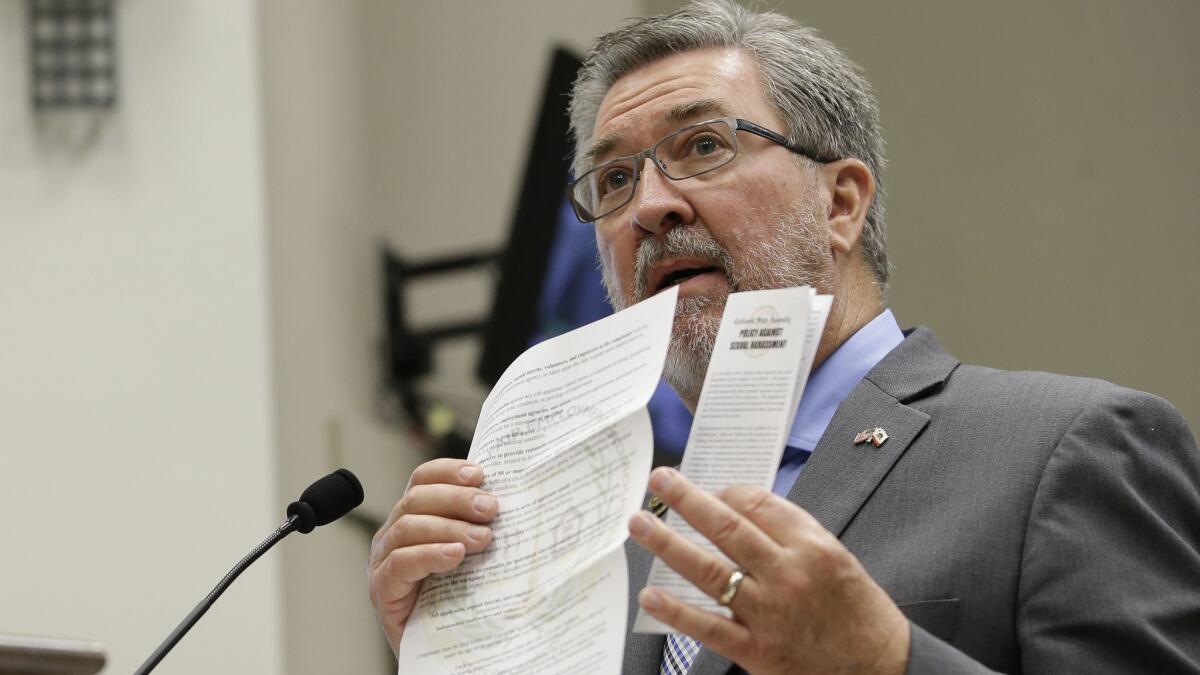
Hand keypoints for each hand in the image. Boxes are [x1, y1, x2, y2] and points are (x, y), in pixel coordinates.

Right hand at [367, 458, 497, 655]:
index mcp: (413, 517)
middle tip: (492, 509)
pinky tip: (455, 556)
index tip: (481, 475)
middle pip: (417, 498)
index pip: (423, 479)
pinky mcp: (381, 589)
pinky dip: (430, 554)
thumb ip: (477, 526)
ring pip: (408, 527)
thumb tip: (511, 499)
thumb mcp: (470, 554)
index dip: (449, 471)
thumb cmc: (458, 598)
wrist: (443, 651)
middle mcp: (393, 533)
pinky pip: (400, 563)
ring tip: (483, 538)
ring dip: (450, 527)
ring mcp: (382, 561)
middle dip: (457, 498)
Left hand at [629, 467, 908, 674]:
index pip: (757, 504)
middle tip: (660, 479)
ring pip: (709, 570)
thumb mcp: (834, 558)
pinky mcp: (758, 651)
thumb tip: (737, 510)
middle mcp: (789, 575)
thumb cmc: (856, 612)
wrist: (880, 668)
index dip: (726, 492)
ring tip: (640, 523)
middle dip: (687, 499)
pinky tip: (651, 594)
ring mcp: (770, 613)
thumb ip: (790, 535)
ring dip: (668, 544)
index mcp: (812, 546)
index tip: (708, 490)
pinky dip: (676, 610)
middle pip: (726, 527)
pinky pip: (708, 626)